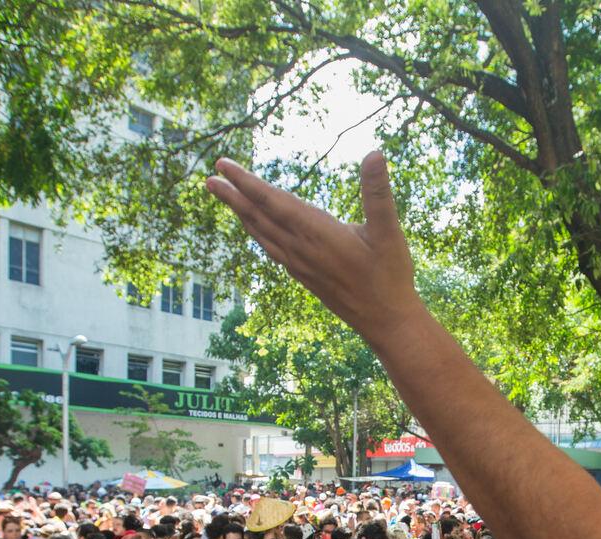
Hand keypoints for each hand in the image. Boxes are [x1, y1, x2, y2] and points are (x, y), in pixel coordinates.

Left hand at [207, 153, 423, 344]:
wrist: (385, 322)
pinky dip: (256, 233)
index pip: (272, 201)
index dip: (246, 182)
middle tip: (210, 177)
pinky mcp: (303, 276)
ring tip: (224, 196)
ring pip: (261, 233)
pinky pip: (271, 248)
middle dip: (233, 194)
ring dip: (241, 213)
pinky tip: (254, 228)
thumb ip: (378, 193)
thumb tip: (375, 153)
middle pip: (258, 216)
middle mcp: (301, 249)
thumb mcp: (389, 232)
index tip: (223, 166)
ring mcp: (299, 264)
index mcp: (317, 233)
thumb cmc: (390, 277)